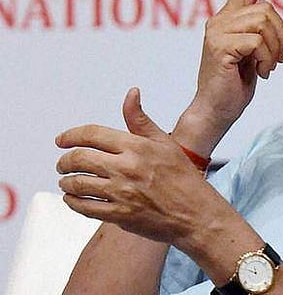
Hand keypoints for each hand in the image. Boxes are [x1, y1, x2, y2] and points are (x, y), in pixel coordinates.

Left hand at [56, 88, 214, 243]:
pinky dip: (73, 203)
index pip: (92, 134)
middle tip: (63, 164)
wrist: (195, 212)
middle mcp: (126, 167)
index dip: (71, 135)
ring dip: (66, 183)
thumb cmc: (183, 178)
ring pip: (78, 184)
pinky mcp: (119, 214)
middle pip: (80, 158)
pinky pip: (85, 207)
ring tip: (66, 182)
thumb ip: (140, 119)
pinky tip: (73, 199)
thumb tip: (131, 94)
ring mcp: (121, 192)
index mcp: (136, 147)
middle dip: (65, 161)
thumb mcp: (164, 142)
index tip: (62, 140)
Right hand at [175, 0, 282, 153]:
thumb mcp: (252, 53)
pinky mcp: (219, 46)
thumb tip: (276, 19)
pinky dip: (266, 59)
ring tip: (268, 67)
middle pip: (266, 9)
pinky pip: (257, 42)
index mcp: (227, 19)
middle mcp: (219, 21)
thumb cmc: (235, 85)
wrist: (217, 111)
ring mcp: (217, 32)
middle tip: (281, 59)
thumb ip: (259, 32)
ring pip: (263, 23)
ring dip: (274, 49)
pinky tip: (261, 73)